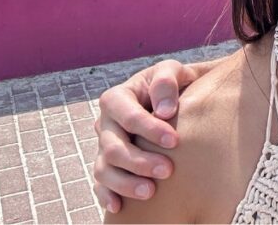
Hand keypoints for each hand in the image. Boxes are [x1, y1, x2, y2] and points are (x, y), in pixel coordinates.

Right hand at [91, 57, 214, 212]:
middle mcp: (106, 124)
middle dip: (139, 161)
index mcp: (117, 98)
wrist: (176, 96)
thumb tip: (164, 111)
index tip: (174, 141)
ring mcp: (105, 146)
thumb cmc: (173, 83)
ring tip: (150, 192)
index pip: (128, 116)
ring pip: (104, 170)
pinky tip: (119, 206)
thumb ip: (166, 81)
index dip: (149, 129)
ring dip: (125, 183)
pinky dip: (107, 195)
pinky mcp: (109, 165)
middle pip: (112, 147)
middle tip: (168, 171)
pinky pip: (101, 184)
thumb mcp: (171, 70)